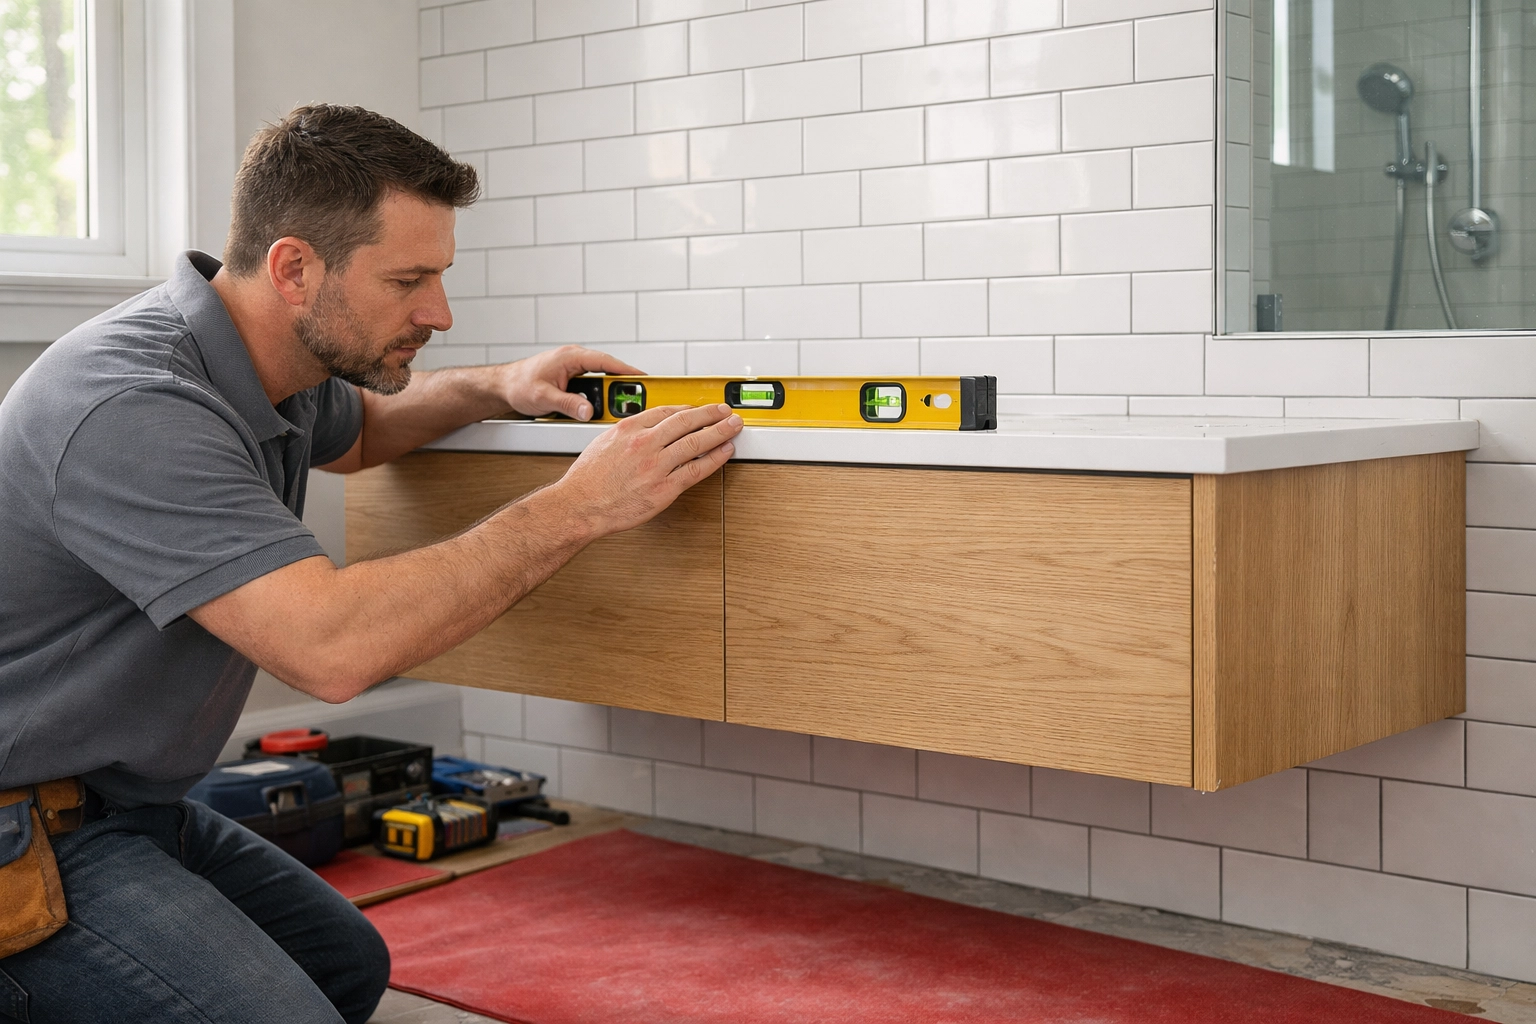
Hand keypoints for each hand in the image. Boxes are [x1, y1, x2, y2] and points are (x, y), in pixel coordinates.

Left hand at [497, 345, 642, 421]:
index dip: (627, 370)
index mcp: (571, 357)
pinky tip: (598, 409)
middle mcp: (575, 360)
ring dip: (607, 396)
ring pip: (600, 382)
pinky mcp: (573, 380)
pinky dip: (597, 398)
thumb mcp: (544, 396)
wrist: (503, 386)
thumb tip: (588, 411)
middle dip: (621, 388)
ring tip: (616, 410)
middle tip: (635, 401)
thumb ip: (568, 403)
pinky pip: (592, 388)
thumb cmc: (519, 383)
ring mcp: (574, 370)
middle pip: (607, 373)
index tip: (644, 378)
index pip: (605, 361)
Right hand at [549, 404, 742, 538]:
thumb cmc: (588, 479)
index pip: (666, 411)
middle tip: (725, 410)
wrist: (580, 506)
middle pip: (686, 421)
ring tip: (733, 425)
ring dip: (719, 431)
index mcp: (629, 428)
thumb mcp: (604, 442)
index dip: (688, 408)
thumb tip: (646, 428)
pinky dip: (714, 459)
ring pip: (696, 442)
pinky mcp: (663, 488)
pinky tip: (725, 451)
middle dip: (711, 413)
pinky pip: (696, 470)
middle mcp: (644, 443)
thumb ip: (628, 433)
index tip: (699, 409)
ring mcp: (656, 466)